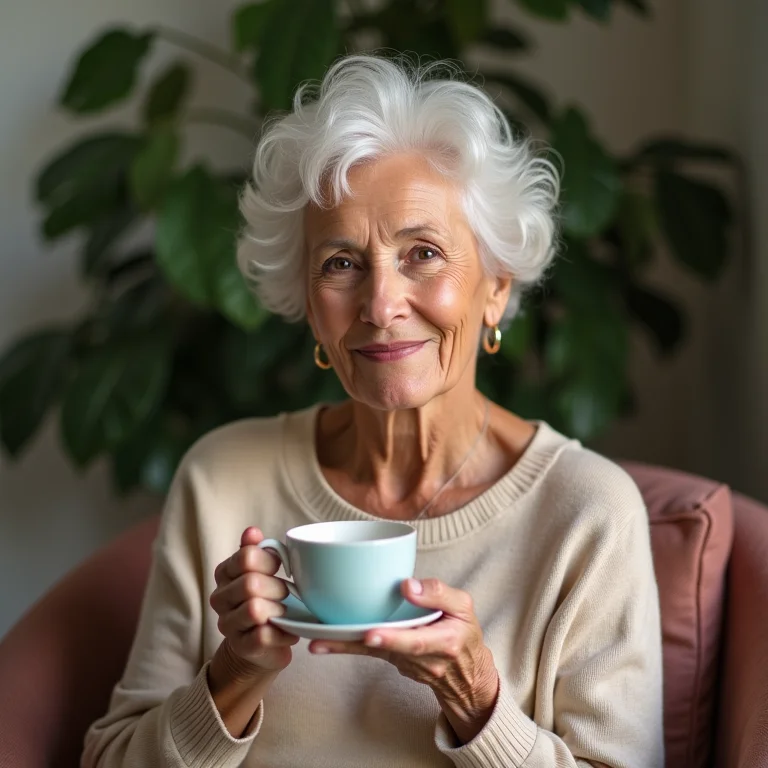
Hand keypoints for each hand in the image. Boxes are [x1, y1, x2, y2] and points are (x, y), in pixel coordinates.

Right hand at [210, 527, 298, 673]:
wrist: (260, 645)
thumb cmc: (265, 599)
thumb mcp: (260, 571)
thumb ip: (255, 550)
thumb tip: (252, 531)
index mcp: (224, 573)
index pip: (246, 557)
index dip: (269, 561)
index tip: (279, 568)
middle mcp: (219, 598)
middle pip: (251, 584)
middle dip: (277, 588)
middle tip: (286, 593)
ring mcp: (228, 625)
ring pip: (255, 610)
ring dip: (279, 610)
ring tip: (285, 612)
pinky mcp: (241, 647)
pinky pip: (263, 635)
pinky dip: (283, 632)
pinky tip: (287, 630)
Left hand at [308, 578, 499, 743]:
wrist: (466, 674)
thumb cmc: (464, 632)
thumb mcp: (464, 607)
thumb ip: (439, 594)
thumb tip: (408, 585)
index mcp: (444, 641)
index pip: (418, 641)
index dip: (394, 638)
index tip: (372, 632)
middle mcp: (424, 658)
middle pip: (390, 650)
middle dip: (363, 643)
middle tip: (335, 637)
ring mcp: (407, 664)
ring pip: (374, 652)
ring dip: (345, 646)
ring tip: (318, 641)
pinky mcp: (394, 662)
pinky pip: (370, 654)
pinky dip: (346, 648)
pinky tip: (322, 644)